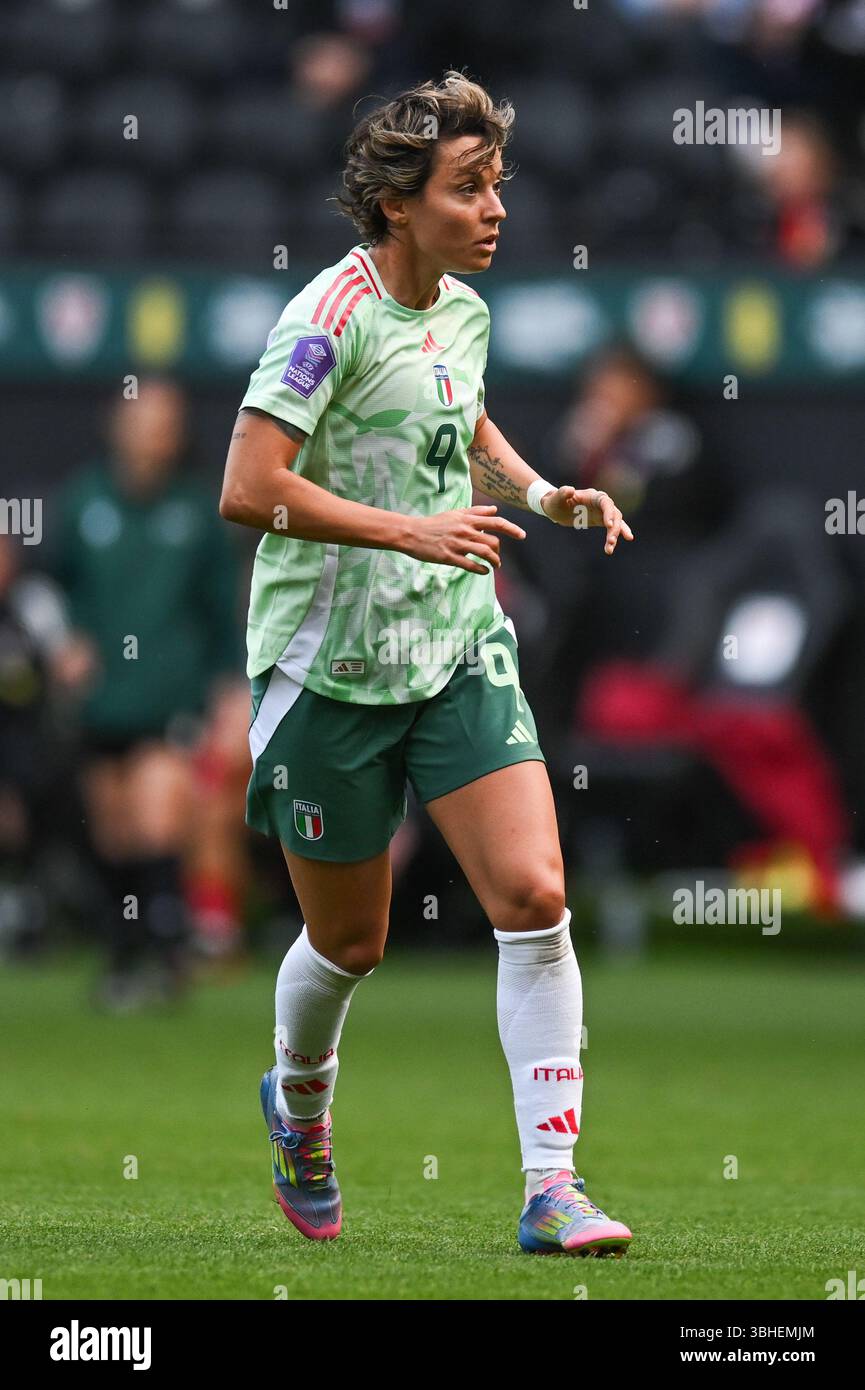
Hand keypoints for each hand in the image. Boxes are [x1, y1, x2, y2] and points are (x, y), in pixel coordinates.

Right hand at [402, 504, 525, 574]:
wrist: (412, 532)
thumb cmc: (434, 523)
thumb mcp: (455, 513)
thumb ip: (476, 512)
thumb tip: (494, 510)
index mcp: (467, 519)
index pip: (496, 522)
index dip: (512, 529)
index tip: (522, 535)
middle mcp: (465, 530)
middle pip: (493, 541)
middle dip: (499, 551)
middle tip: (497, 557)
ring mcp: (457, 544)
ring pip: (485, 553)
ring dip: (494, 561)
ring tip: (495, 566)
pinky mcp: (449, 557)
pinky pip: (471, 565)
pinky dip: (481, 569)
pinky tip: (484, 571)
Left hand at [540, 486, 634, 554]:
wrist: (555, 508)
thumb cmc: (555, 502)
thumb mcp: (555, 499)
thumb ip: (562, 493)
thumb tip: (570, 489)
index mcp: (591, 495)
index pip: (605, 502)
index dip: (609, 513)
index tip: (609, 525)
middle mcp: (600, 502)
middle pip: (614, 513)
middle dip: (615, 528)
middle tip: (610, 542)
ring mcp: (601, 511)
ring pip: (615, 521)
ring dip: (615, 534)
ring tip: (609, 549)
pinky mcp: (600, 520)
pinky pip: (612, 527)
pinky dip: (617, 534)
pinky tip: (621, 542)